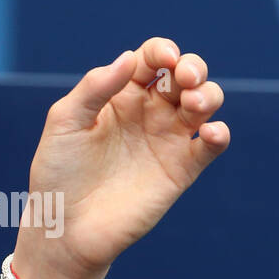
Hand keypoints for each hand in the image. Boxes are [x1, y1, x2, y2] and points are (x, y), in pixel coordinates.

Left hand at [12, 38, 229, 278]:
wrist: (66, 227)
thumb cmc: (58, 172)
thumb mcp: (65, 122)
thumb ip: (94, 88)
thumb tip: (128, 58)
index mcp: (117, 95)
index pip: (148, 60)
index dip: (161, 50)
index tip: (164, 57)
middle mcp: (147, 112)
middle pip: (183, 75)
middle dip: (192, 67)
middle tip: (184, 78)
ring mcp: (166, 140)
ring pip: (204, 104)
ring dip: (209, 94)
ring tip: (193, 104)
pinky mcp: (181, 170)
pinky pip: (210, 146)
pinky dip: (220, 134)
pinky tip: (211, 133)